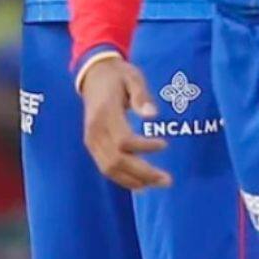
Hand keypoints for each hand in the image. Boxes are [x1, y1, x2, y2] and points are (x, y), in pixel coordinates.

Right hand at [78, 58, 170, 191]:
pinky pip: (105, 168)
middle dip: (143, 173)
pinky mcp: (92, 146)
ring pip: (110, 169)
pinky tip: (141, 183)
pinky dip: (123, 179)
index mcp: (105, 114)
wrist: (93, 75)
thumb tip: (152, 115)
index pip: (123, 141)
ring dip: (134, 180)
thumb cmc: (118, 76)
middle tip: (167, 180)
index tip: (164, 144)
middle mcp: (94, 132)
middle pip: (117, 161)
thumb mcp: (133, 77)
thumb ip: (141, 96)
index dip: (144, 147)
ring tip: (157, 183)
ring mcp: (91, 141)